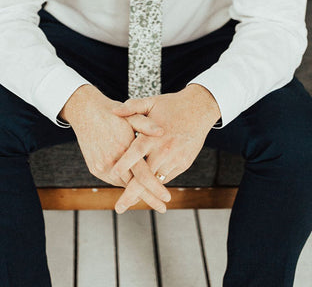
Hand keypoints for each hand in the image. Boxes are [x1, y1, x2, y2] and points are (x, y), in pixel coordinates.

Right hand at [60, 85, 170, 210]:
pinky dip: (124, 182)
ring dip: (136, 191)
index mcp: (124, 148)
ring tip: (151, 197)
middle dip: (149, 197)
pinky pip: (113, 180)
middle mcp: (112, 161)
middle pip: (133, 186)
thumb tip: (163, 132)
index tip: (167, 199)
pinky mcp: (95, 168)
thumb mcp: (131, 114)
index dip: (156, 188)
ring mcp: (101, 166)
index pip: (143, 175)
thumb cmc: (113, 113)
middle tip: (163, 208)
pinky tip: (133, 183)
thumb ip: (147, 124)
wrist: (85, 112)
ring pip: (123, 185)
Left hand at [109, 85, 220, 212]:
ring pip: (156, 181)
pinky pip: (167, 177)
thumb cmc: (172, 105)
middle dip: (131, 194)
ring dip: (144, 193)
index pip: (134, 154)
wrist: (199, 109)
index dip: (123, 165)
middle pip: (144, 177)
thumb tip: (113, 111)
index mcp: (153, 136)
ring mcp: (174, 159)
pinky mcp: (183, 164)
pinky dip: (156, 184)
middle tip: (119, 208)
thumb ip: (132, 107)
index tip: (112, 175)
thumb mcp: (151, 102)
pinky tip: (146, 189)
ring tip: (129, 202)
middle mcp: (163, 150)